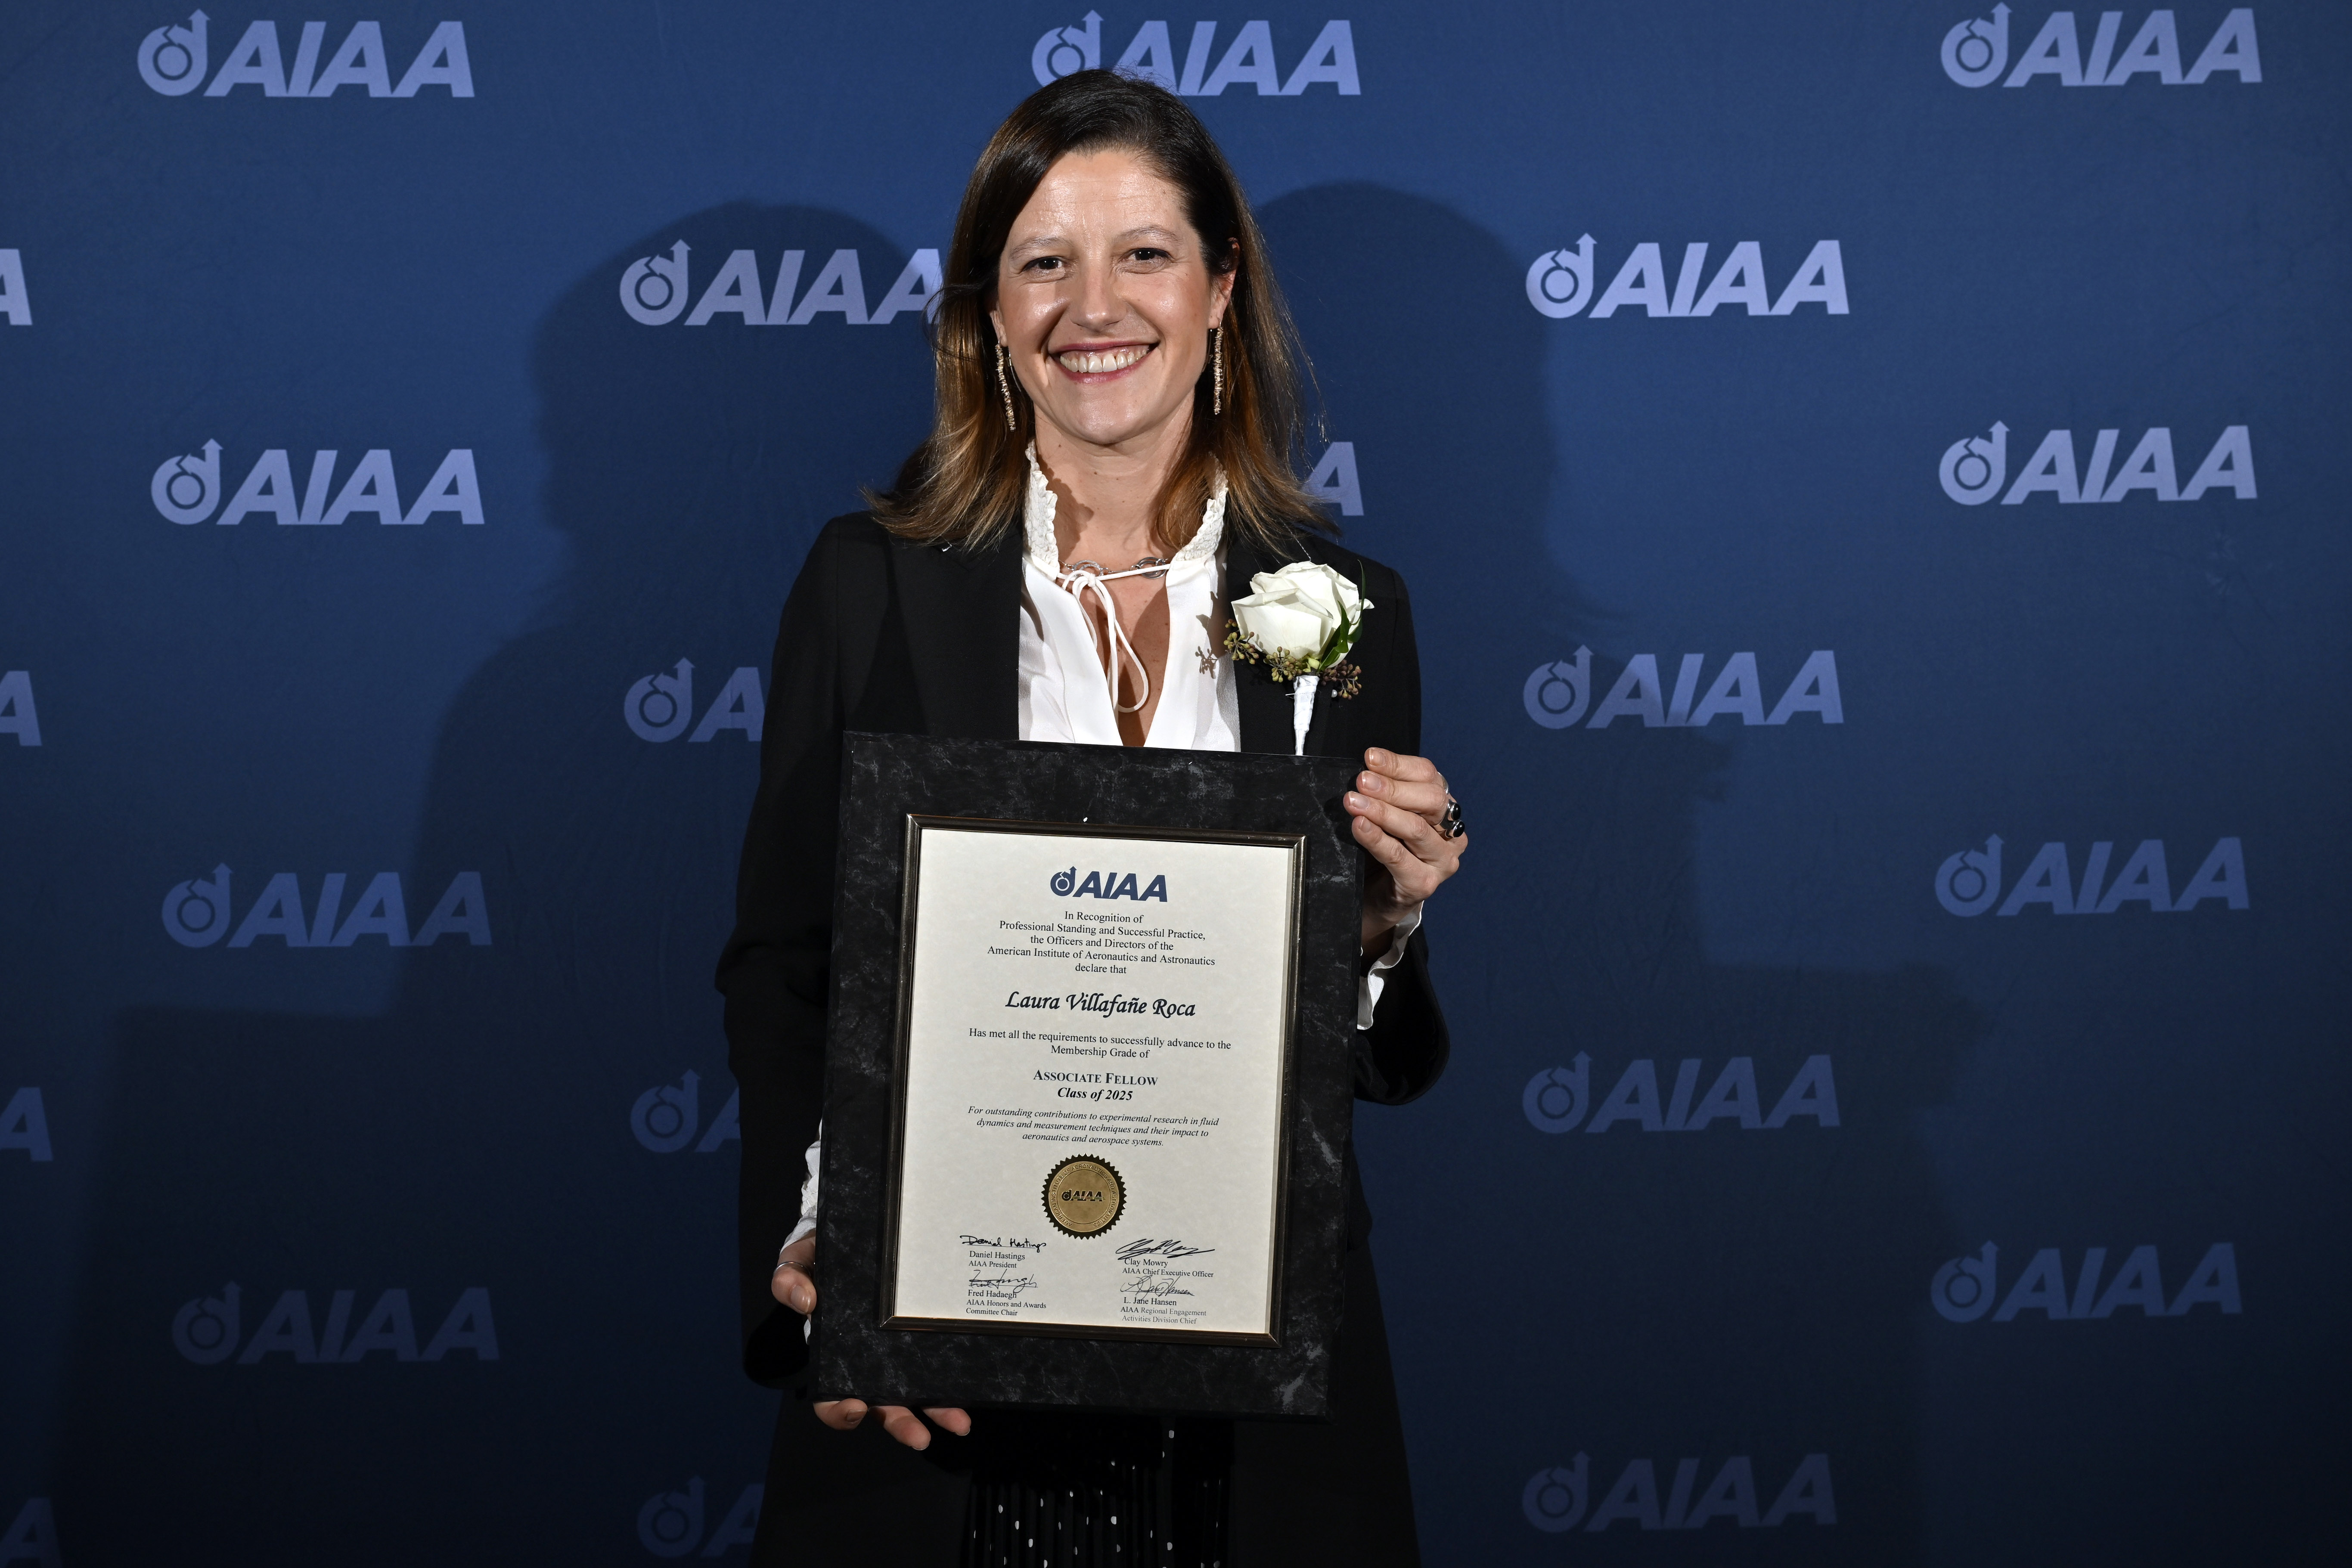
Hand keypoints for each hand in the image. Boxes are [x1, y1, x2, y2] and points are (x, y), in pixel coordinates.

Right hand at [771, 1234, 971, 1449]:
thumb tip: (805, 1301)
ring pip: (916, 1393)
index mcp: (834, 1353)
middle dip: (900, 1423)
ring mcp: (899, 1353)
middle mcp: (868, 1363)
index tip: (854, 1409)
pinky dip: (955, 1380)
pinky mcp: (923, 1337)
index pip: (831, 1396)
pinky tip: (972, 1386)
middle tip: (919, 1437)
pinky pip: (940, 1363)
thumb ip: (790, 1279)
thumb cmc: (822, 1256)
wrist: (857, 1234)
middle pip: (881, 1406)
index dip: (839, 1410)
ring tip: (959, 1423)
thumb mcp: (800, 1261)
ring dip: (937, 1411)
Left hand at [1345, 748, 1465, 953]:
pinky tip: (1360, 827)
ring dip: (1382, 812)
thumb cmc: (1380, 851)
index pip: (1428, 775)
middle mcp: (1451, 832)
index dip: (1399, 764)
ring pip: (1416, 828)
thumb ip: (1382, 794)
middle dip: (1392, 788)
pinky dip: (1377, 840)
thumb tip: (1365, 770)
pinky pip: (1399, 857)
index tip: (1370, 758)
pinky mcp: (1425, 884)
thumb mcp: (1384, 815)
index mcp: (1443, 806)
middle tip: (1362, 781)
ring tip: (1354, 802)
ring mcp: (1442, 860)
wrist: (1375, 897)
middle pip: (1429, 800)